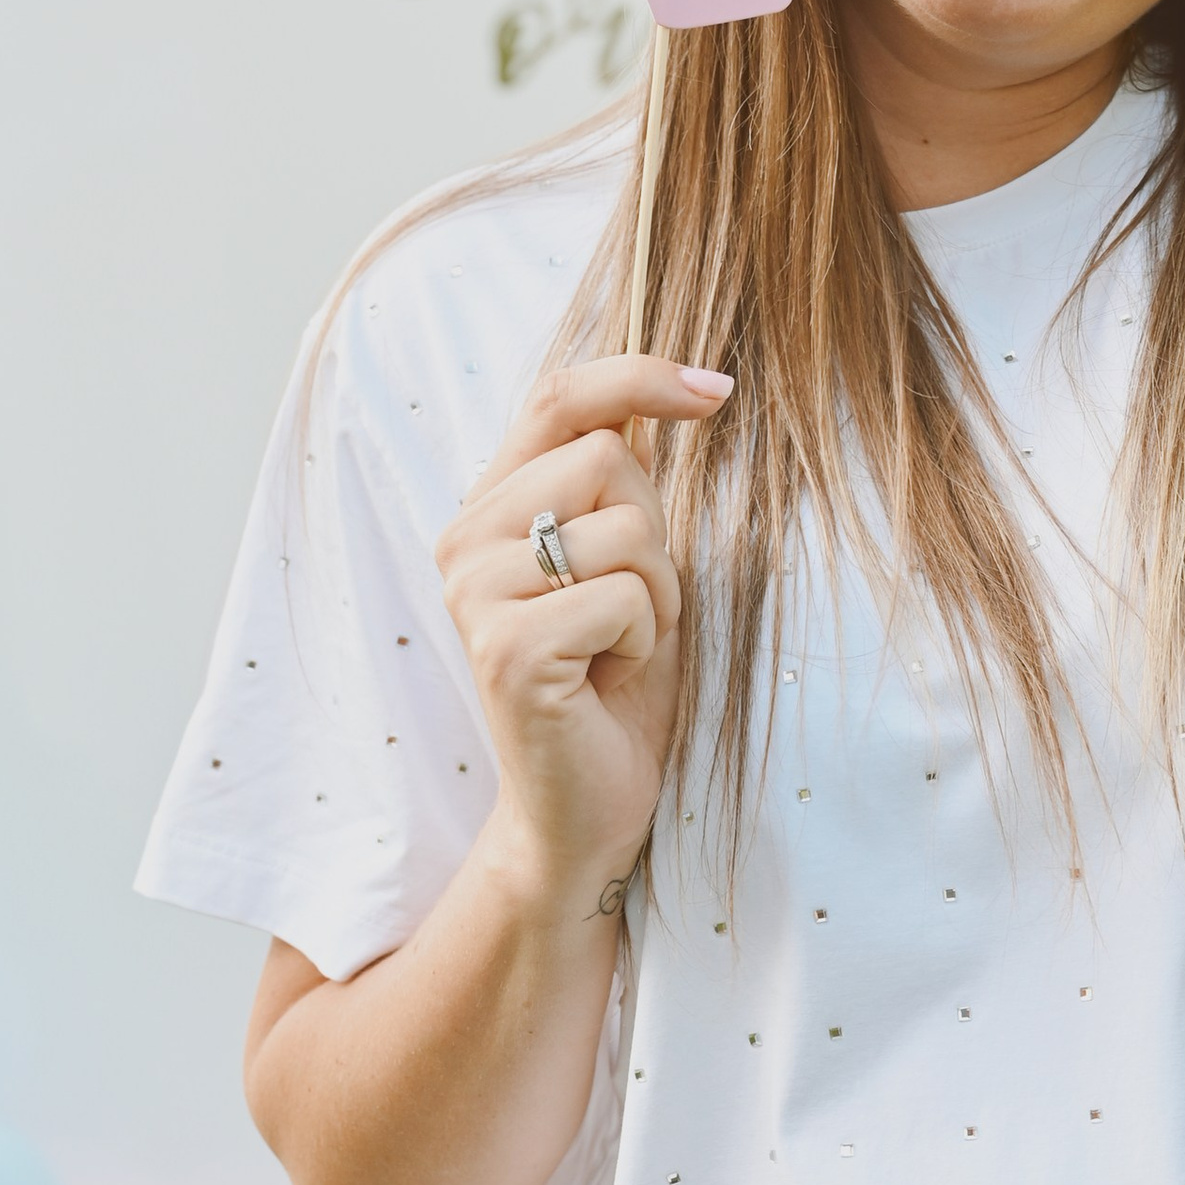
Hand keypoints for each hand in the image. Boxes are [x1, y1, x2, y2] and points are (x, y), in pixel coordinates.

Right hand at [435, 353, 732, 913]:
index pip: (557, 398)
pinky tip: (608, 680)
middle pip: (609, 456)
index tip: (719, 391)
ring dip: (658, 594)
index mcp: (490, 508)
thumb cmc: (617, 686)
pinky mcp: (507, 648)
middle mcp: (465, 541)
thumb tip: (675, 384)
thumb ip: (623, 484)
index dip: (639, 375)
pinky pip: (624, 595)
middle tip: (634, 609)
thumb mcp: (630, 565)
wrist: (587, 808)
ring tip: (620, 648)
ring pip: (625, 526)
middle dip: (657, 532)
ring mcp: (476, 594)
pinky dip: (646, 639)